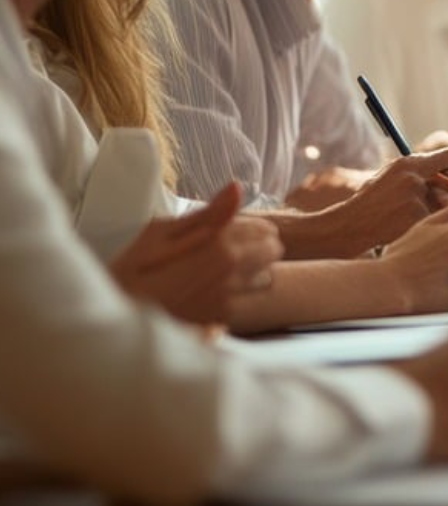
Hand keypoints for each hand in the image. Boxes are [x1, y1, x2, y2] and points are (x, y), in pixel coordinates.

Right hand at [108, 183, 283, 324]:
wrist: (116, 310)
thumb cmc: (134, 267)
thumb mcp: (163, 231)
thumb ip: (208, 213)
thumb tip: (237, 187)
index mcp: (221, 245)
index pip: (265, 230)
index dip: (255, 226)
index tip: (242, 227)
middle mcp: (232, 273)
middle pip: (272, 253)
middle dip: (261, 246)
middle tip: (239, 246)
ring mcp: (229, 299)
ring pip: (264, 278)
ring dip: (255, 271)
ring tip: (229, 269)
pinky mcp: (221, 319)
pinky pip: (245, 300)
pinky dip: (238, 293)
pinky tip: (215, 290)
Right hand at [317, 147, 447, 255]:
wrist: (350, 227)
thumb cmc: (372, 204)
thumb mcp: (392, 177)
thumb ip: (420, 172)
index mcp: (410, 163)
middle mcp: (415, 176)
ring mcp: (417, 198)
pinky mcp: (418, 218)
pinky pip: (446, 221)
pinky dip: (445, 227)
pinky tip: (438, 232)